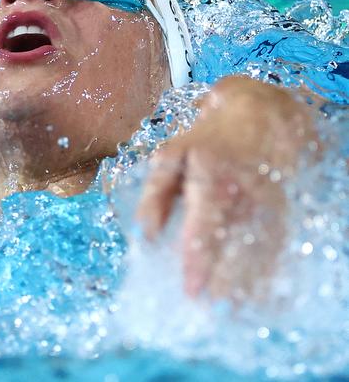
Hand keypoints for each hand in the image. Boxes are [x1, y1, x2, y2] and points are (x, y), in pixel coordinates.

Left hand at [136, 76, 316, 300]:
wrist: (261, 117)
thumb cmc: (206, 141)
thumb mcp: (171, 156)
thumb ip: (155, 193)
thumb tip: (144, 234)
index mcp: (212, 179)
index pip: (205, 229)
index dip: (198, 263)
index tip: (191, 292)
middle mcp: (245, 194)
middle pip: (235, 248)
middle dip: (224, 283)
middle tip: (209, 309)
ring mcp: (269, 203)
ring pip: (260, 253)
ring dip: (247, 285)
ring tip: (230, 310)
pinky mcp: (283, 211)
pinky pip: (278, 248)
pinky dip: (269, 274)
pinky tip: (257, 295)